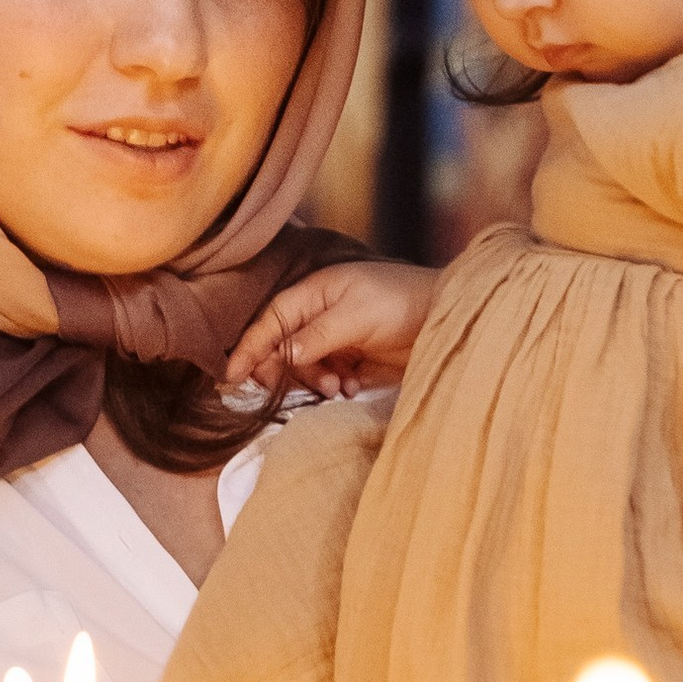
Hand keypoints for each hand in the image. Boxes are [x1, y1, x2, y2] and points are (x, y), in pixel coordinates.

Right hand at [224, 261, 435, 396]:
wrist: (449, 320)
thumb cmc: (403, 303)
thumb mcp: (354, 316)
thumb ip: (315, 337)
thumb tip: (281, 355)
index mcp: (315, 293)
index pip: (270, 321)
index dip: (250, 348)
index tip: (233, 376)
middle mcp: (321, 314)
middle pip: (283, 348)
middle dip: (290, 371)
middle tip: (313, 387)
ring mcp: (338, 338)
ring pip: (305, 367)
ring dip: (316, 382)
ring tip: (339, 388)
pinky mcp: (355, 359)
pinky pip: (329, 378)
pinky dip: (336, 387)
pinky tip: (353, 387)